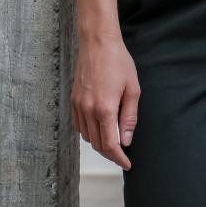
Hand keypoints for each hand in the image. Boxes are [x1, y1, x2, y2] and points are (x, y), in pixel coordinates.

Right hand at [71, 31, 140, 169]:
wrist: (97, 43)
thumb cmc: (118, 62)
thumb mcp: (132, 89)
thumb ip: (129, 117)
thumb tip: (126, 140)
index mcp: (104, 108)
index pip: (110, 145)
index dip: (119, 158)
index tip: (127, 163)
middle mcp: (88, 109)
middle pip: (97, 144)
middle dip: (111, 153)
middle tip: (123, 154)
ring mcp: (78, 105)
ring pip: (87, 137)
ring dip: (99, 143)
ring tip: (113, 140)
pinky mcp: (73, 100)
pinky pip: (79, 125)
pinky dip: (89, 132)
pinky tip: (99, 127)